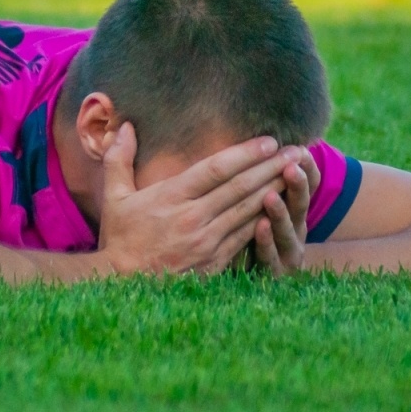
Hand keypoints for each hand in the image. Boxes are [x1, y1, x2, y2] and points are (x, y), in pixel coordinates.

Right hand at [96, 123, 299, 274]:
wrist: (123, 285)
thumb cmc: (120, 238)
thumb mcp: (114, 197)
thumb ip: (119, 159)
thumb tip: (124, 126)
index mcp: (171, 198)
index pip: (216, 169)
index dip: (245, 154)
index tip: (269, 140)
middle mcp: (193, 218)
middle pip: (240, 187)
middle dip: (271, 166)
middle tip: (297, 150)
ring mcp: (207, 242)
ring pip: (249, 211)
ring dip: (275, 190)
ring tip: (296, 173)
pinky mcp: (215, 262)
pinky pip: (246, 236)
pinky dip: (266, 220)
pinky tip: (283, 206)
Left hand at [252, 147, 316, 276]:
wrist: (257, 279)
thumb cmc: (252, 230)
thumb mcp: (260, 201)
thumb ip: (262, 177)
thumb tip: (262, 139)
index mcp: (295, 208)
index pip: (307, 185)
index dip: (306, 169)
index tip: (301, 149)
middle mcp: (297, 228)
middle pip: (301, 204)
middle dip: (298, 185)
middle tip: (292, 165)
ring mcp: (289, 251)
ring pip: (287, 230)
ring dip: (280, 212)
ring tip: (271, 196)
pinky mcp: (276, 273)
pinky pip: (270, 256)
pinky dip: (265, 241)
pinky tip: (258, 226)